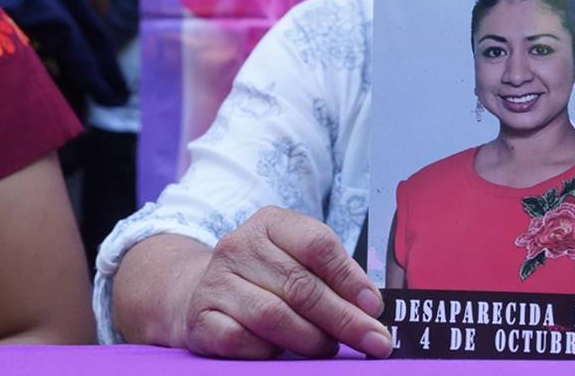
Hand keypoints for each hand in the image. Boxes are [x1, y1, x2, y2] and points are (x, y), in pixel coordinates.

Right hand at [183, 206, 391, 358]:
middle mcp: (239, 246)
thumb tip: (371, 308)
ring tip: (330, 348)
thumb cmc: (265, 276)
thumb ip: (334, 276)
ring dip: (311, 339)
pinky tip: (282, 353)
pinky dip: (268, 351)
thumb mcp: (297, 258)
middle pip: (300, 285)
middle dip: (343, 318)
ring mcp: (215, 282)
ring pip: (273, 315)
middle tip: (373, 341)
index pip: (318, 244)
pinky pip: (240, 340)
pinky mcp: (200, 318)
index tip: (375, 307)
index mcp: (271, 223)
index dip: (351, 278)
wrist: (199, 292)